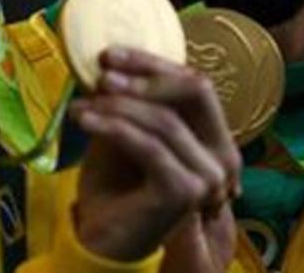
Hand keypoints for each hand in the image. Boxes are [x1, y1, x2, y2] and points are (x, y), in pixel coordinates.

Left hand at [69, 47, 240, 268]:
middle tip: (104, 71)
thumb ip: (133, 107)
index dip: (156, 64)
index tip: (114, 55)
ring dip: (119, 106)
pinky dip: (114, 128)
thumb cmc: (115, 194)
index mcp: (211, 139)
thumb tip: (115, 67)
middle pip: (196, 91)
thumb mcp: (124, 137)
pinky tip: (86, 122)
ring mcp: (208, 174)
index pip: (196, 86)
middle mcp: (220, 155)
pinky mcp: (186, 189)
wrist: (103, 248)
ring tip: (82, 106)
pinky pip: (150, 145)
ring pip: (167, 119)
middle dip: (148, 74)